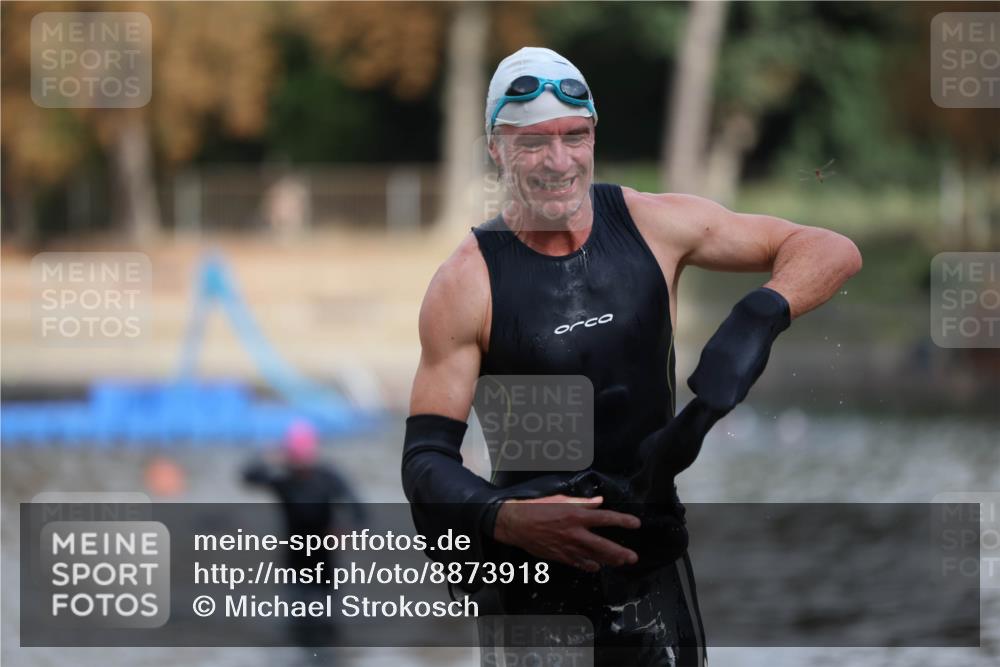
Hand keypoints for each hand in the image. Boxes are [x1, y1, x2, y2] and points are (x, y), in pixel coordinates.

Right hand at [493, 495, 640, 572]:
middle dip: (620, 552)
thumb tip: (599, 502)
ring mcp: (568, 547)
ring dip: (608, 560)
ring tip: (620, 562)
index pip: (605, 518)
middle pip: (604, 545)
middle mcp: (575, 533)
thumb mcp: (561, 499)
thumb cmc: (537, 508)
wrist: (516, 524)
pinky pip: (579, 564)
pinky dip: (589, 565)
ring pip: (594, 557)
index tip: (636, 524)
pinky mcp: (561, 556)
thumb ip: (582, 502)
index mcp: (576, 515)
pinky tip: (596, 566)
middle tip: (632, 557)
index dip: (622, 521)